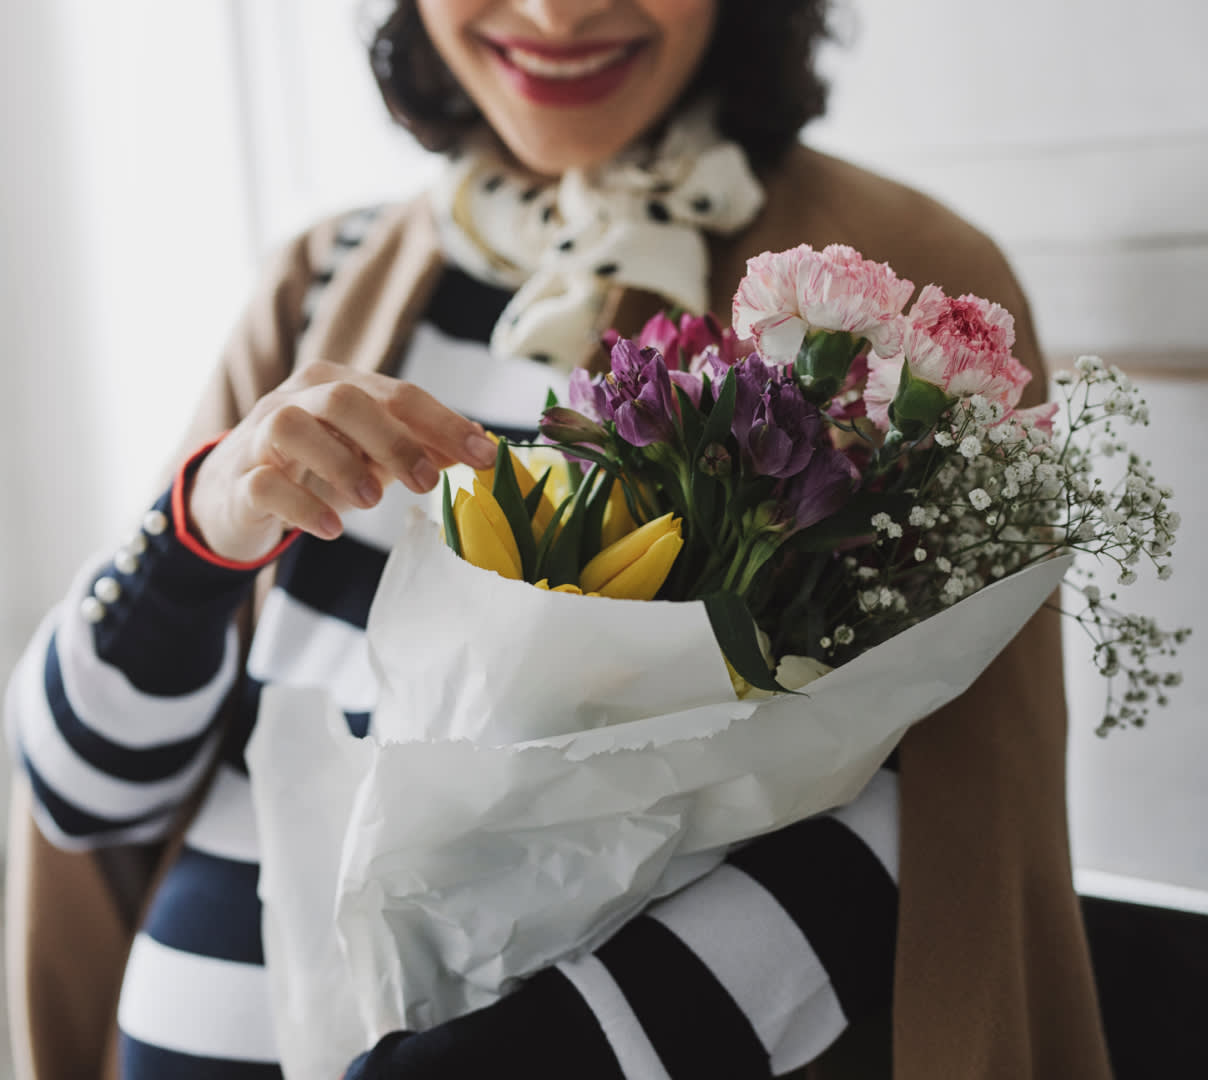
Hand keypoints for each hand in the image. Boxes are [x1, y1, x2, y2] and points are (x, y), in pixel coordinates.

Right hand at [188, 361, 497, 561]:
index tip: (486, 456)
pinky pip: (263, 484)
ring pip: (292, 428)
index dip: (445, 424)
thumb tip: (482, 447)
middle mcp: (296, 399)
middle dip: (392, 440)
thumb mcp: (370, 453)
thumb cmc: (316, 466)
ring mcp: (261, 436)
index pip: (399, 394)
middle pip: (344, 400)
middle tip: (425, 482)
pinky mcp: (239, 479)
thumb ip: (420, 447)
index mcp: (338, 385)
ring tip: (372, 501)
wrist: (234, 493)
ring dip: (340, 464)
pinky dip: (302, 506)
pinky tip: (331, 528)